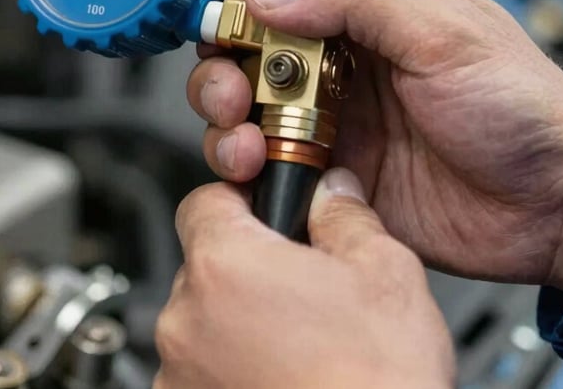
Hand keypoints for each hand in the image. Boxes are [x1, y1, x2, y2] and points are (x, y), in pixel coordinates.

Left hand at [155, 168, 454, 388]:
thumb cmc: (376, 383)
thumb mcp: (384, 271)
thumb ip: (346, 215)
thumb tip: (333, 192)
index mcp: (225, 264)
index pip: (203, 200)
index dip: (240, 200)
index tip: (266, 213)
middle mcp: (186, 319)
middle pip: (205, 265)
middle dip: (248, 268)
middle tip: (300, 287)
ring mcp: (178, 377)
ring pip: (203, 323)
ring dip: (238, 324)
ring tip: (298, 344)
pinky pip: (201, 373)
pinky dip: (231, 370)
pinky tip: (282, 379)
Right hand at [188, 0, 562, 293]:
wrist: (557, 205)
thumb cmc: (522, 106)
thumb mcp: (444, 32)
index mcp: (373, 12)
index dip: (249, 1)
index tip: (233, 26)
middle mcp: (346, 63)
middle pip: (254, 49)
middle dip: (225, 66)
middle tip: (234, 89)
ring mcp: (338, 121)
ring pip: (250, 109)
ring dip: (227, 121)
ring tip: (243, 138)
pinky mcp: (336, 176)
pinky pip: (270, 167)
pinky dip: (247, 170)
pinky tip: (258, 172)